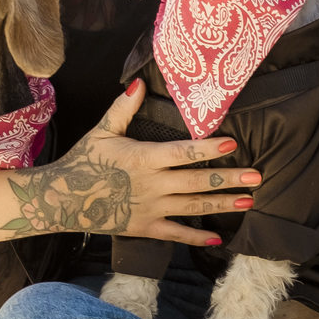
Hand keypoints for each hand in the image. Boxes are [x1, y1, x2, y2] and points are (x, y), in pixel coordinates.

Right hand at [24, 81, 261, 246]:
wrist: (62, 198)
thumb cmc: (83, 161)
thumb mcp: (103, 131)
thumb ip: (124, 108)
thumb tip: (139, 82)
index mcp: (145, 158)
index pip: (183, 152)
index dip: (209, 149)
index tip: (232, 145)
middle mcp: (153, 185)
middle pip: (197, 182)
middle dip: (228, 179)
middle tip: (256, 176)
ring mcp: (151, 208)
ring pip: (193, 207)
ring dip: (222, 204)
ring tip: (248, 201)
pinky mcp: (145, 228)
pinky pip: (176, 234)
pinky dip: (197, 237)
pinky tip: (218, 237)